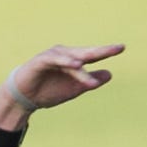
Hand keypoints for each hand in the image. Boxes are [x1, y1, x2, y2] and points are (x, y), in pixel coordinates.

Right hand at [0, 43, 123, 125]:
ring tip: (92, 72)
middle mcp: (65, 55)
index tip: (121, 48)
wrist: (24, 98)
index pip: (92, 55)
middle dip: (100, 51)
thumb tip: (110, 74)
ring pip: (72, 60)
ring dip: (82, 67)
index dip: (106, 51)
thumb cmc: (48, 91)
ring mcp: (52, 56)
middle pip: (85, 53)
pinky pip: (54, 59)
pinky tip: (76, 64)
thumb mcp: (74, 88)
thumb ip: (90, 80)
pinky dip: (64, 61)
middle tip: (116, 49)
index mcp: (73, 61)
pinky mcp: (40, 61)